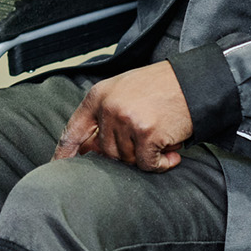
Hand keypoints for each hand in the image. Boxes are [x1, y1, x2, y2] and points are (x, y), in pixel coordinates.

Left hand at [54, 63, 193, 171]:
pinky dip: (162, 163)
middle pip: (106, 152)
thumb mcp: (124, 92)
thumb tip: (88, 149)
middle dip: (128, 152)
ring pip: (127, 160)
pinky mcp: (146, 133)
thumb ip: (104, 117)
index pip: (74, 130)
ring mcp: (126, 120)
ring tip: (161, 136)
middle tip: (147, 137)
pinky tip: (172, 152)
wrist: (195, 82)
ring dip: (147, 155)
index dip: (64, 153)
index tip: (55, 168)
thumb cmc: (161, 87)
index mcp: (98, 96)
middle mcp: (109, 107)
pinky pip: (148, 165)